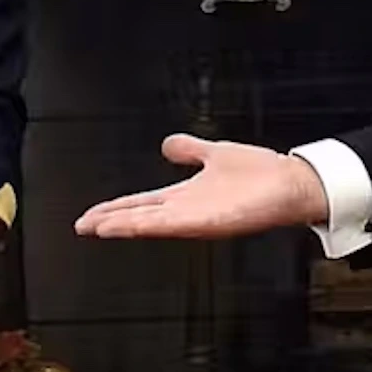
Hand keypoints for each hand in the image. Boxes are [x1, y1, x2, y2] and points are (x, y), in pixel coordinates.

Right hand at [74, 134, 329, 240]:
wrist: (291, 184)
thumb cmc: (261, 174)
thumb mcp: (215, 154)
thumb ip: (190, 150)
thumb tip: (168, 143)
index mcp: (186, 196)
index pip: (142, 202)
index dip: (115, 207)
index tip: (91, 214)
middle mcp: (187, 210)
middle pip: (139, 216)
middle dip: (108, 221)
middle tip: (80, 226)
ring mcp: (196, 218)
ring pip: (149, 223)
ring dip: (121, 224)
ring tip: (94, 227)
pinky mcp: (208, 222)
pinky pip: (172, 224)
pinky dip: (146, 225)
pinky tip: (128, 225)